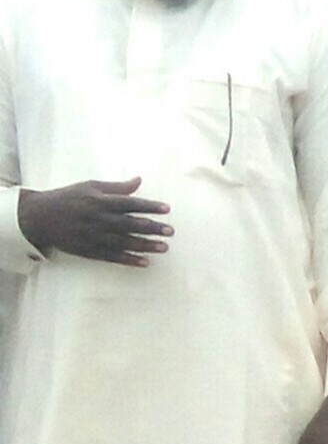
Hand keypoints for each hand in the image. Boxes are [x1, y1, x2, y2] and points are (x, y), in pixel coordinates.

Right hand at [17, 178, 169, 265]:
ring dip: (145, 246)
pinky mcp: (88, 250)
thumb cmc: (68, 198)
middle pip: (129, 224)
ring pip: (123, 242)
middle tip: (171, 231)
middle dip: (151, 228)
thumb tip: (139, 180)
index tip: (167, 209)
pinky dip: (128, 260)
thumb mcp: (90, 187)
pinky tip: (145, 262)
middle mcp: (98, 220)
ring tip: (164, 248)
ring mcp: (93, 237)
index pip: (129, 204)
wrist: (39, 217)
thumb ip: (116, 187)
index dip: (149, 206)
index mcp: (99, 202)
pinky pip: (111, 256)